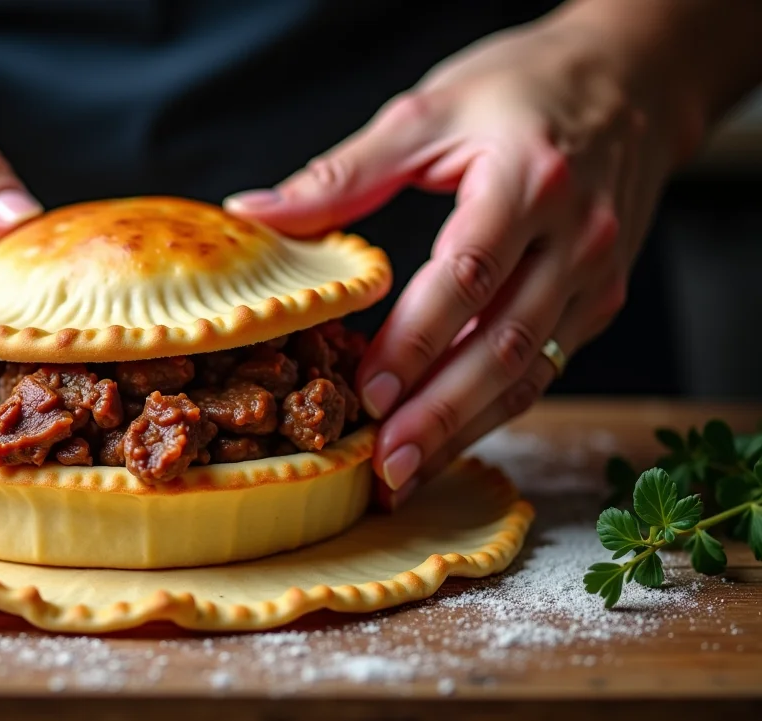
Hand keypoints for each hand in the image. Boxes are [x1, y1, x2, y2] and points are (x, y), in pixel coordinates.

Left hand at [225, 13, 684, 505]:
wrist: (635, 78)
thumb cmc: (523, 89)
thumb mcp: (429, 111)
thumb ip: (343, 173)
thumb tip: (252, 213)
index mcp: (528, 181)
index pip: (468, 276)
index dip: (416, 341)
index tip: (366, 392)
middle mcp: (574, 238)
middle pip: (504, 343)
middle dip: (441, 412)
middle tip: (384, 463)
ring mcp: (596, 275)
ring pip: (530, 371)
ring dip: (466, 429)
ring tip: (406, 475)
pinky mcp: (600, 299)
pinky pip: (546, 366)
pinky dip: (493, 408)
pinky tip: (446, 438)